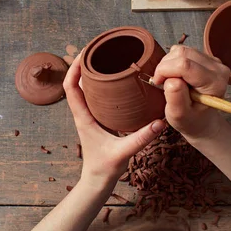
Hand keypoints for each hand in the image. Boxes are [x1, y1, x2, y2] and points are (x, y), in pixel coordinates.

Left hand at [63, 53, 165, 191]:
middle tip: (97, 49)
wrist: (98, 181)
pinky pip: (94, 97)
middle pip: (76, 83)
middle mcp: (83, 113)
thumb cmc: (105, 168)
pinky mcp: (97, 119)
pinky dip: (99, 85)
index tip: (84, 55)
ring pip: (84, 89)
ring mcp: (89, 116)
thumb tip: (160, 123)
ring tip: (104, 58)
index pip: (70, 88)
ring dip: (90, 73)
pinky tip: (113, 80)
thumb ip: (142, 138)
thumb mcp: (124, 152)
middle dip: (83, 65)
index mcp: (83, 117)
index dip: (73, 70)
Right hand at [152, 45, 230, 141]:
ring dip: (168, 64)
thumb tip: (172, 80)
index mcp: (214, 84)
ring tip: (170, 81)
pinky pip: (183, 51)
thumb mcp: (179, 116)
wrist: (202, 120)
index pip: (185, 65)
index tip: (158, 83)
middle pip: (182, 53)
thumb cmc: (190, 119)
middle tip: (162, 83)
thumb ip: (176, 99)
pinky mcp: (206, 57)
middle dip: (165, 67)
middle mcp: (218, 69)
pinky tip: (176, 76)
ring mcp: (213, 61)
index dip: (165, 70)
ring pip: (181, 50)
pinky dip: (173, 61)